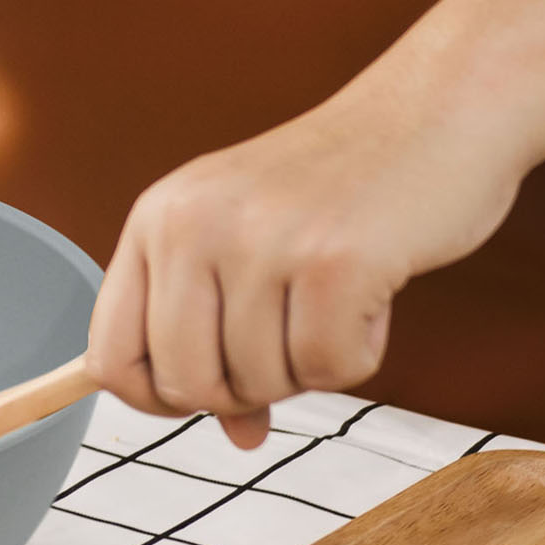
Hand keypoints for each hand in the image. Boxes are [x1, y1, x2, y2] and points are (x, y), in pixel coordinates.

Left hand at [84, 0, 544, 447]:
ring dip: (309, 365)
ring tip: (334, 296)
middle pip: (183, 384)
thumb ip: (220, 333)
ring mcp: (261, 240)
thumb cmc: (341, 182)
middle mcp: (193, 224)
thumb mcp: (249, 239)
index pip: (109, 355)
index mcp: (156, 217)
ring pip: (260, 383)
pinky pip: (330, 370)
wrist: (434, 108)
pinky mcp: (335, 262)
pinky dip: (360, 353)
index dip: (155, 399)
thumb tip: (235, 435)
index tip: (208, 391)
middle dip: (242, 390)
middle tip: (289, 341)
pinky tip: (370, 296)